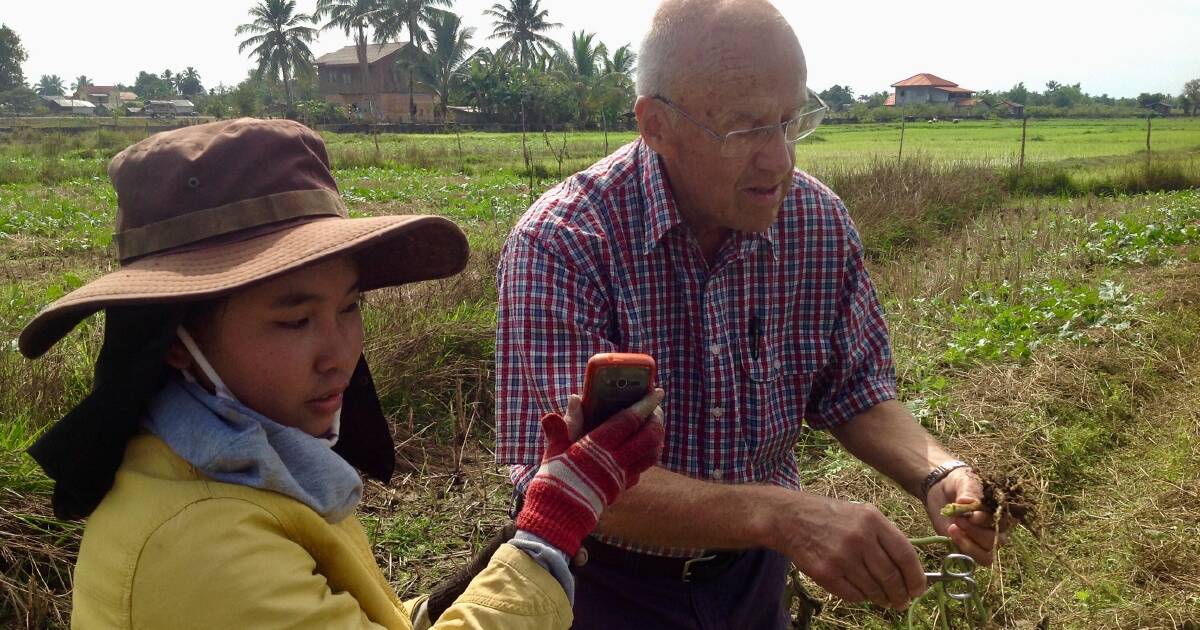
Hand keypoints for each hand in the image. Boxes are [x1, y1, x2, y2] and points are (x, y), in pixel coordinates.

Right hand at [516, 389, 664, 555]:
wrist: (557, 518)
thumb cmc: (552, 480)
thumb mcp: (554, 450)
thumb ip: (565, 424)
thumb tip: (575, 399)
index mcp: (597, 446)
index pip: (629, 421)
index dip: (645, 405)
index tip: (656, 392)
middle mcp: (614, 460)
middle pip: (649, 437)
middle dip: (656, 421)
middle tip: (655, 409)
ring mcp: (621, 476)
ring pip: (651, 454)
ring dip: (656, 438)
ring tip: (652, 427)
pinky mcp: (621, 488)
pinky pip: (642, 468)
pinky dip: (647, 456)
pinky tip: (641, 450)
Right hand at [772, 495, 926, 610]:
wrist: (790, 518)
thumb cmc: (830, 516)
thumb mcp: (862, 514)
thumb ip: (885, 537)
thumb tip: (909, 569)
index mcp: (873, 520)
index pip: (905, 555)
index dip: (916, 577)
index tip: (919, 589)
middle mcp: (859, 538)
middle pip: (891, 577)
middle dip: (901, 595)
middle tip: (902, 601)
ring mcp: (841, 556)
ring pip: (874, 589)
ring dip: (882, 598)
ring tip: (884, 600)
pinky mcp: (826, 573)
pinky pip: (853, 595)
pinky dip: (861, 597)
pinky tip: (861, 592)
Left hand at [925, 467, 1011, 564]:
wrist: (940, 487)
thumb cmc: (958, 483)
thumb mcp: (964, 481)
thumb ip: (969, 491)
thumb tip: (967, 502)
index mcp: (1000, 512)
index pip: (1003, 523)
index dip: (989, 522)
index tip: (972, 516)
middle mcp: (994, 529)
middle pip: (997, 541)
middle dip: (977, 532)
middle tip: (959, 519)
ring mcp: (980, 540)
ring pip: (986, 555)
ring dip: (970, 545)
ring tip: (953, 528)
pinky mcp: (966, 546)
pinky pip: (972, 559)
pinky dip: (962, 549)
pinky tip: (951, 534)